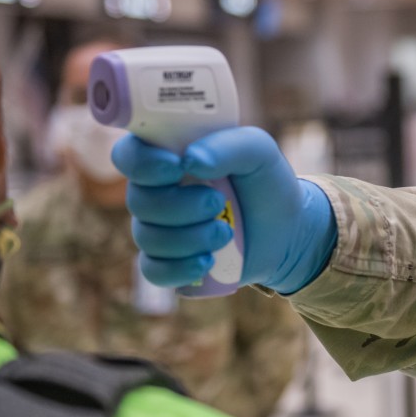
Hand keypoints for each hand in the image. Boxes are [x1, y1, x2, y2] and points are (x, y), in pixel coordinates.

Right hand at [112, 126, 336, 293]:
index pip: (128, 155)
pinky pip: (153, 271)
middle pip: (138, 201)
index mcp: (168, 156)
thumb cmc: (265, 181)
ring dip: (188, 238)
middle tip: (217, 203)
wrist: (287, 230)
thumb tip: (191, 159)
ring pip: (147, 238)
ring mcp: (159, 229)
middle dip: (180, 206)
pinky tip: (206, 262)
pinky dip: (178, 269)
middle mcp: (155, 192)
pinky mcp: (170, 263)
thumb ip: (227, 145)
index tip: (177, 167)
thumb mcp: (258, 151)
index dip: (142, 163)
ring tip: (225, 232)